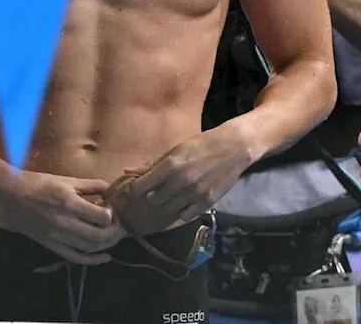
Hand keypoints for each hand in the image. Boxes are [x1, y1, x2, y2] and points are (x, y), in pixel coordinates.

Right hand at [0, 170, 125, 264]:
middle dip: (115, 233)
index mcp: (69, 203)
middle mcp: (65, 223)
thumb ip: (90, 185)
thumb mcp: (66, 179)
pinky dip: (92, 260)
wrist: (9, 196)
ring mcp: (57, 237)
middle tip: (121, 225)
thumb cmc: (37, 183)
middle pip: (99, 237)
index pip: (102, 217)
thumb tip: (110, 190)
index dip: (113, 215)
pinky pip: (75, 258)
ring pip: (90, 248)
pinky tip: (105, 257)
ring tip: (114, 236)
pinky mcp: (51, 246)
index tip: (113, 209)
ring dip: (107, 245)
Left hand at [122, 127, 252, 225]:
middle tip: (156, 191)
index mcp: (170, 166)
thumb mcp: (175, 149)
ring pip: (168, 209)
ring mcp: (194, 194)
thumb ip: (151, 163)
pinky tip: (184, 202)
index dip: (135, 190)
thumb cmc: (201, 145)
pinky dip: (181, 211)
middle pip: (153, 200)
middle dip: (151, 196)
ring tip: (170, 195)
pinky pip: (185, 215)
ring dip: (165, 204)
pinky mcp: (207, 202)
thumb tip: (128, 172)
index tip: (135, 189)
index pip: (141, 186)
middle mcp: (180, 182)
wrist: (233, 148)